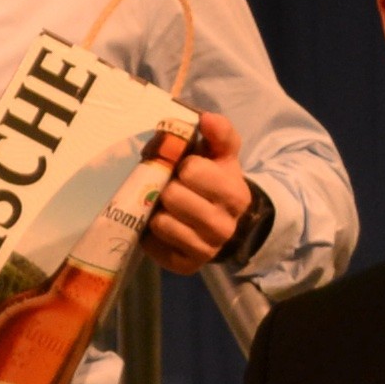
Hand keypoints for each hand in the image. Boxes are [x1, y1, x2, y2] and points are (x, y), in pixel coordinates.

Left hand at [144, 112, 249, 272]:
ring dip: (155, 211)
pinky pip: (152, 246)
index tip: (186, 168)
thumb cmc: (215, 180)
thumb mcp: (222, 155)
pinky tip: (158, 226)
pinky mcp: (185, 266)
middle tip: (169, 187)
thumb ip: (219, 133)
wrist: (221, 221)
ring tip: (163, 206)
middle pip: (174, 197)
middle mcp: (224, 226)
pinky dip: (149, 234)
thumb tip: (206, 117)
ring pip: (162, 223)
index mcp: (235, 194)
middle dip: (166, 188)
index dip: (183, 166)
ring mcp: (206, 249)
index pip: (193, 171)